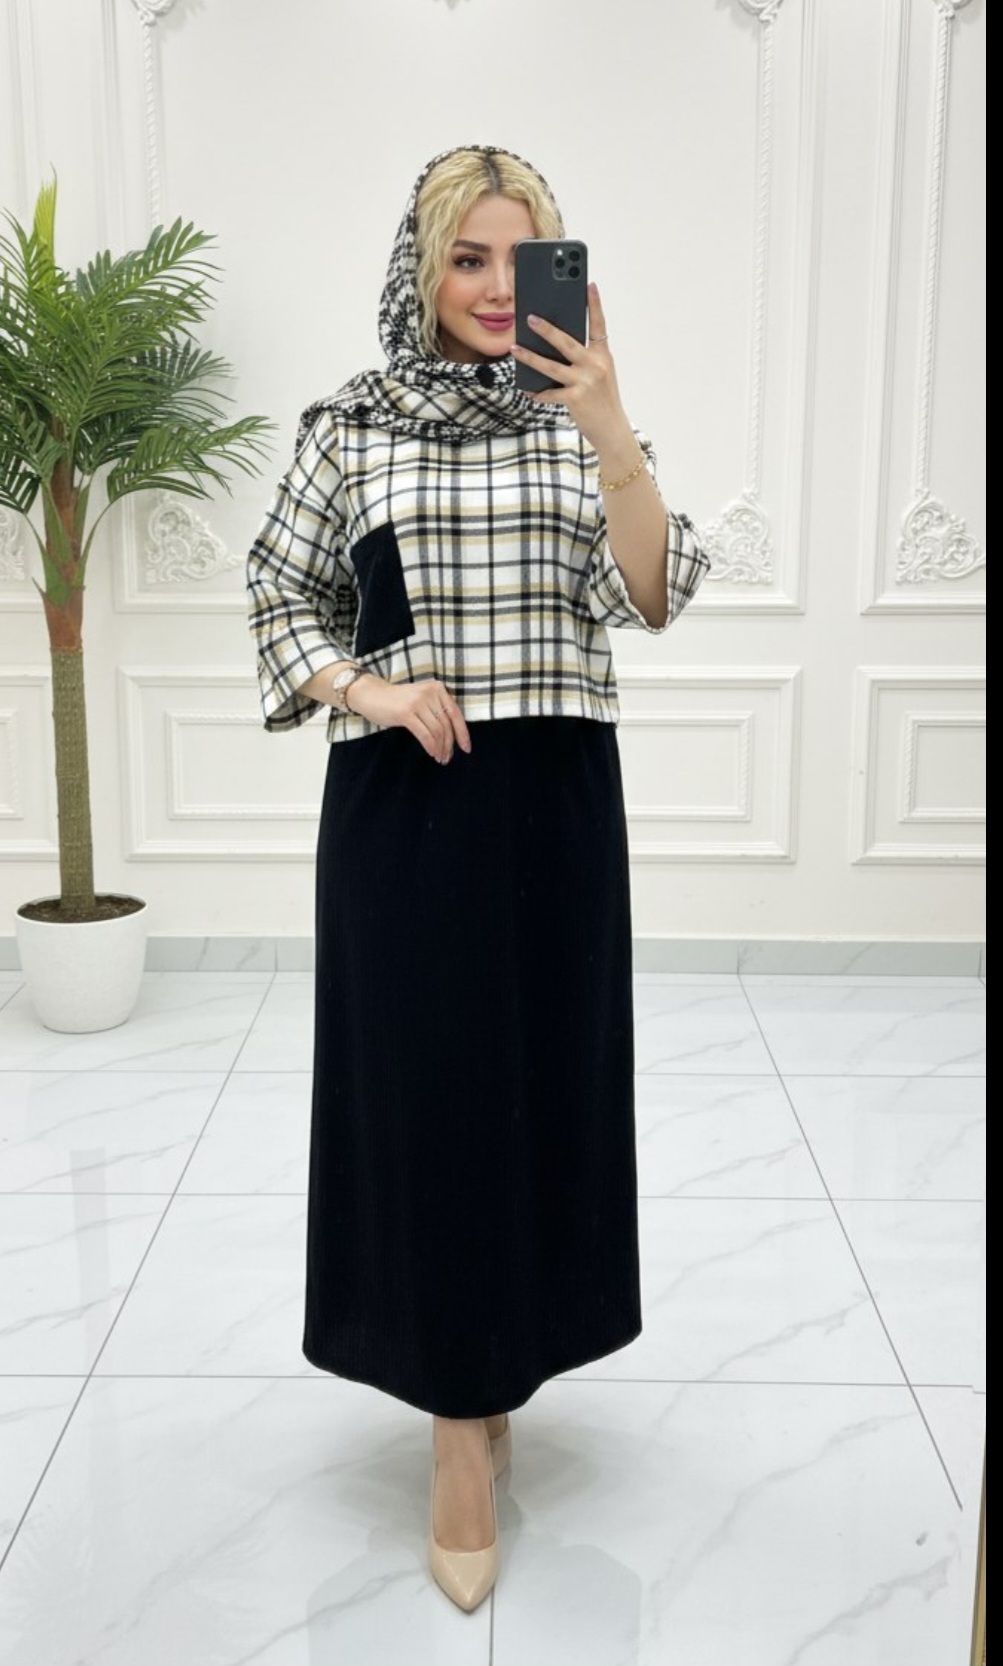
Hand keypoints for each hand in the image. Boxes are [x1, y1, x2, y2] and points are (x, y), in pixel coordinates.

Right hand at [348, 673, 471, 764]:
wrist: (371, 694)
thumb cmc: (397, 701)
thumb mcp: (422, 699)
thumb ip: (437, 709)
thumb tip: (453, 735)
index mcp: (437, 688)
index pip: (456, 714)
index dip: (462, 733)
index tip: (466, 748)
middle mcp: (430, 693)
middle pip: (447, 725)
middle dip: (449, 745)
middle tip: (447, 757)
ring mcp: (418, 702)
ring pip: (437, 731)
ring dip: (440, 748)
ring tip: (439, 758)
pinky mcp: (406, 713)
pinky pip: (425, 734)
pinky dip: (430, 746)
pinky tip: (432, 753)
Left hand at [510, 282, 630, 452]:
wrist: (612, 429)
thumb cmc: (602, 399)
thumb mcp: (599, 374)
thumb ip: (583, 359)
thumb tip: (554, 346)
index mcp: (603, 355)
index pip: (599, 325)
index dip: (594, 304)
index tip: (589, 284)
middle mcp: (595, 365)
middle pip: (567, 342)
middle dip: (547, 329)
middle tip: (530, 317)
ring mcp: (585, 382)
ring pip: (551, 366)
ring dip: (530, 357)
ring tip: (514, 348)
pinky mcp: (576, 399)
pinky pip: (550, 393)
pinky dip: (538, 393)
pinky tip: (526, 390)